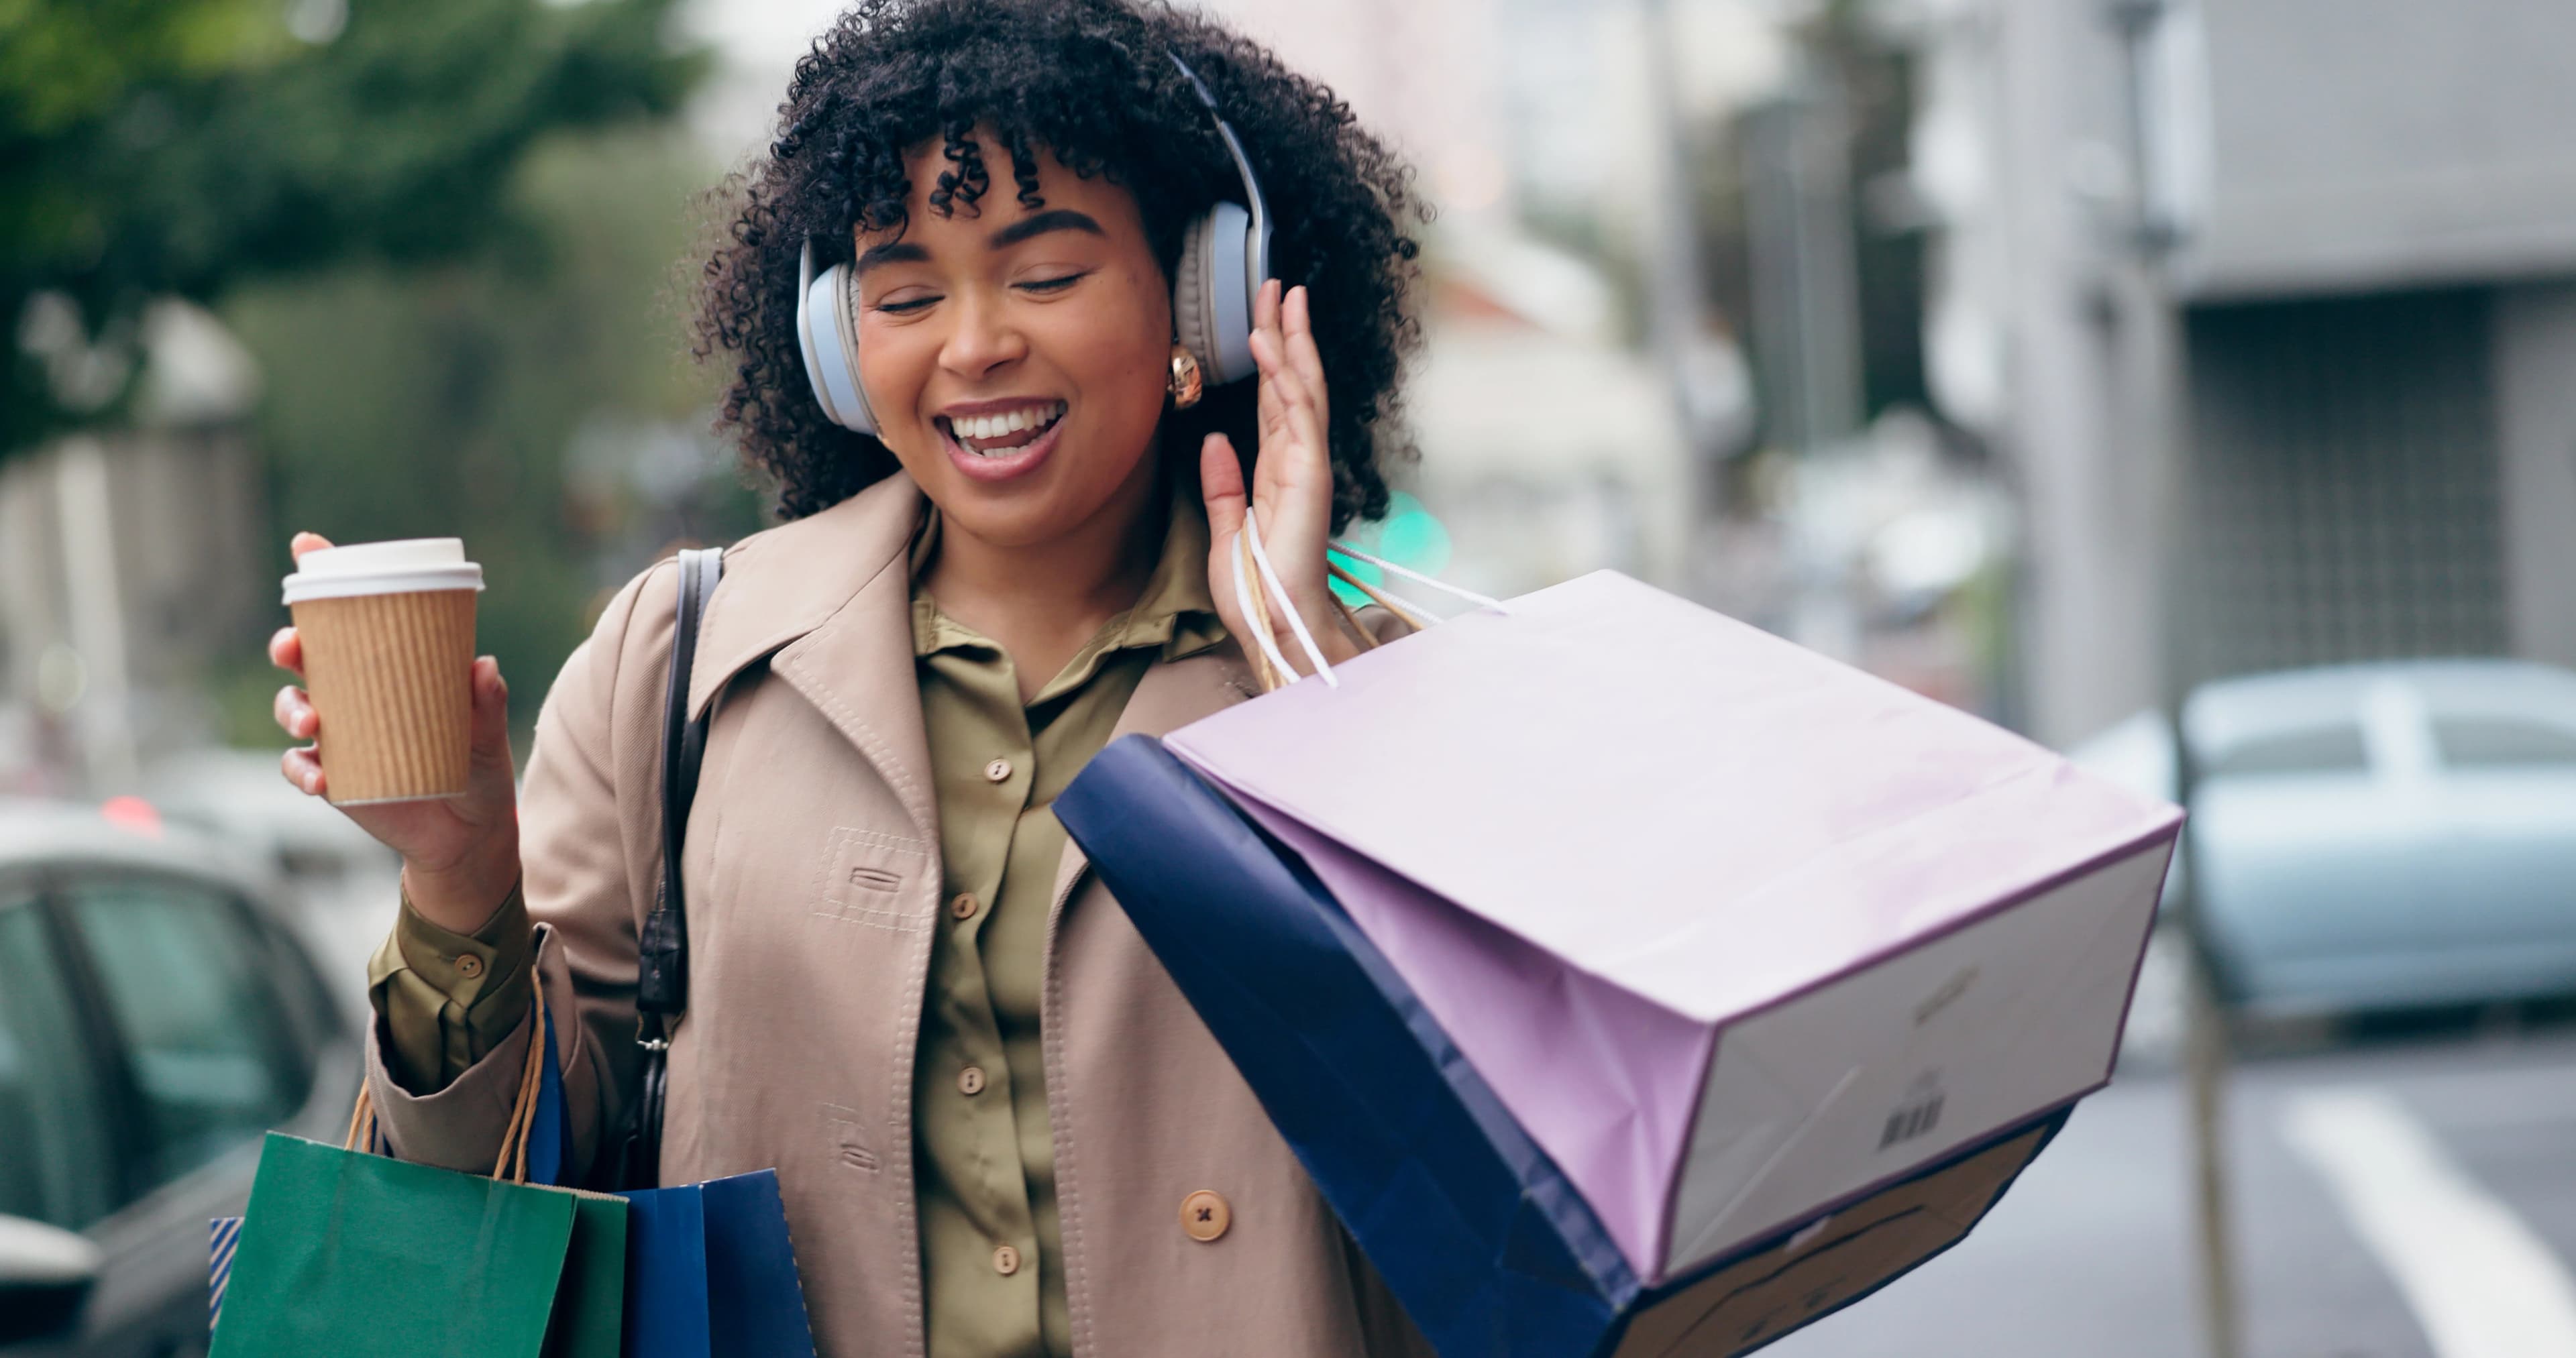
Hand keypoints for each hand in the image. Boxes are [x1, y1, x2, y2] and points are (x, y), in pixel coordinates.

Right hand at [271, 531, 520, 931]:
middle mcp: (356, 694)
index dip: (323, 577)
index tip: (306, 544)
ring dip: (290, 708)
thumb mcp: (487, 735)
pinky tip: (319, 779)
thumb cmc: (478, 769)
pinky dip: (300, 769)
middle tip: (293, 648)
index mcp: (389, 668)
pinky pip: (298, 767)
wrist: (470, 833)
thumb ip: (487, 703)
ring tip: (310, 723)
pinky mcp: (332, 777)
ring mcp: (339, 735)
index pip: (352, 616)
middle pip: (306, 656)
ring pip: (292, 707)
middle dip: (289, 644)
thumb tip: (485, 666)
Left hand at [1200, 280, 1362, 680]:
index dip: (1270, 357)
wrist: (1273, 626)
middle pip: (1292, 382)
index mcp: (1278, 473)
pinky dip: (1285, 378)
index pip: (1274, 401)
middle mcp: (1297, 463)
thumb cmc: (1256, 589)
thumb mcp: (1225, 531)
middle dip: (1286, 332)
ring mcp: (1307, 467)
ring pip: (1300, 389)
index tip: (1261, 317)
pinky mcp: (1309, 478)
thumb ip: (1222, 487)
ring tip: (1280, 297)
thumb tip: (1214, 442)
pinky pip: (1298, 416)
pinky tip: (1271, 346)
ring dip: (1290, 340)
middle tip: (1277, 285)